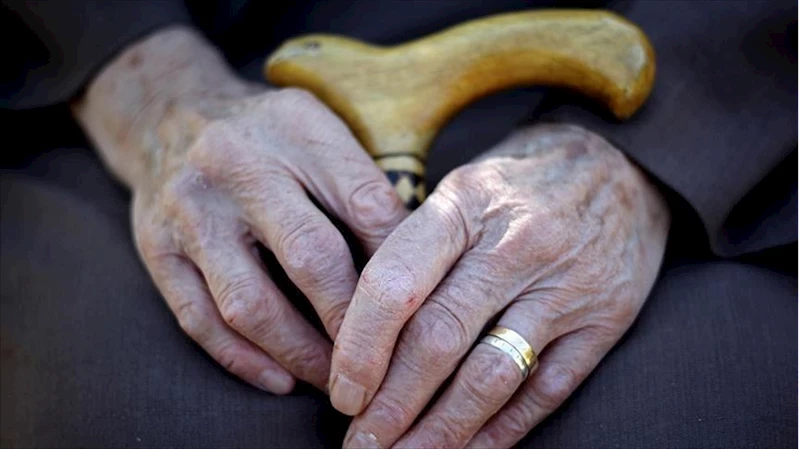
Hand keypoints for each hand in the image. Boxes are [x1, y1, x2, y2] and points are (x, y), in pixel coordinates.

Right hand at [73, 27, 406, 392]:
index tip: (418, 310)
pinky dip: (244, 360)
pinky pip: (199, 320)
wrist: (166, 116)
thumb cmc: (267, 135)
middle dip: (350, 320)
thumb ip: (362, 187)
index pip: (365, 205)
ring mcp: (191, 211)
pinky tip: (281, 379)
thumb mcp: (320, 131)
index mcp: (295, 127)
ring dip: (299, 353)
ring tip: (335, 379)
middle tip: (382, 361)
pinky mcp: (156, 250)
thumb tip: (413, 267)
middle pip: (310, 256)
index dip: (397, 266)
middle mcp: (237, 165)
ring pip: (249, 304)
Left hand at [330, 124, 669, 447]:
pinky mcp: (604, 322)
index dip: (360, 347)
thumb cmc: (522, 179)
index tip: (342, 391)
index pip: (396, 283)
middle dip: (391, 404)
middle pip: (438, 340)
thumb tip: (360, 327)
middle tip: (360, 442)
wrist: (622, 164)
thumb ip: (417, 247)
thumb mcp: (463, 185)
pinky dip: (501, 431)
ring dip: (440, 430)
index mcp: (465, 204)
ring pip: (490, 377)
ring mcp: (565, 288)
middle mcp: (515, 246)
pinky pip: (545, 390)